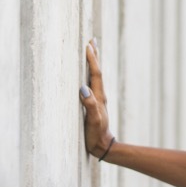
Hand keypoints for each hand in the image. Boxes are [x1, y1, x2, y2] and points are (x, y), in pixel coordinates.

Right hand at [78, 39, 114, 158]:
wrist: (102, 146)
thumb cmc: (96, 134)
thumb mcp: (92, 120)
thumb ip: (89, 105)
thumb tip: (83, 88)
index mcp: (99, 97)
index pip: (95, 74)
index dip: (92, 60)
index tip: (88, 45)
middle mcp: (99, 95)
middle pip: (97, 71)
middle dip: (94, 56)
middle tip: (92, 40)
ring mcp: (97, 99)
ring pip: (94, 76)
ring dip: (92, 63)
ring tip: (91, 50)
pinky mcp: (93, 104)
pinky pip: (91, 84)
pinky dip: (89, 74)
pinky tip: (86, 73)